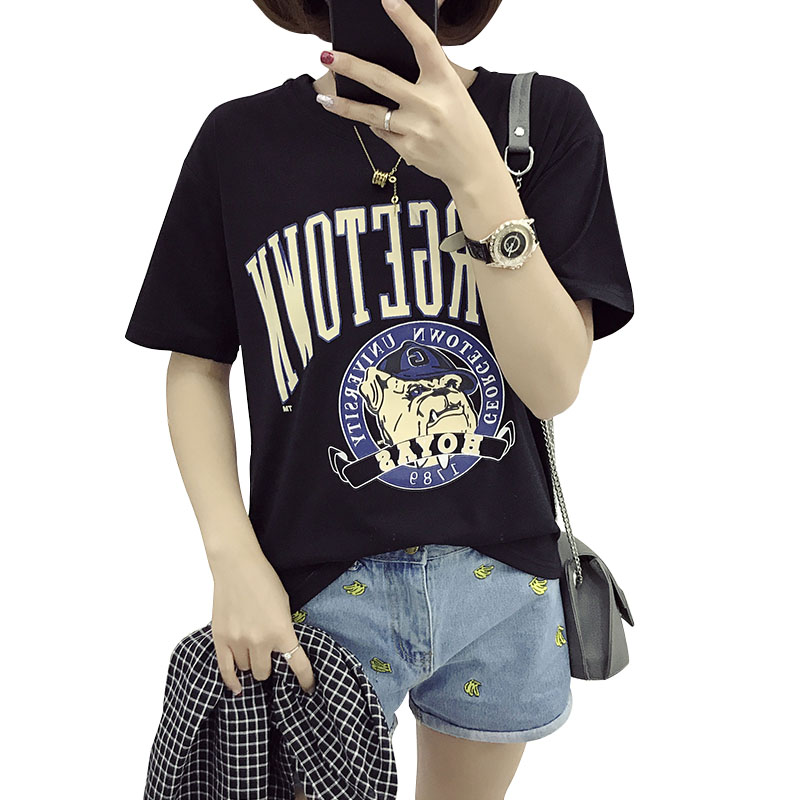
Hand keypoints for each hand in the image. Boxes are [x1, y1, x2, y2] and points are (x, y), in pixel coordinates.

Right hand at [210, 552, 315, 696]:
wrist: (237, 565)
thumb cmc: (264, 580)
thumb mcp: (285, 604)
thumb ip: (283, 628)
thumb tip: (281, 648)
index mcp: (281, 631)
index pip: (297, 664)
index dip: (305, 680)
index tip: (308, 688)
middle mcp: (260, 641)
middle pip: (264, 672)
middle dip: (268, 667)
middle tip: (267, 657)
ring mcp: (237, 641)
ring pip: (245, 670)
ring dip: (250, 664)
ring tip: (251, 652)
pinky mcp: (220, 638)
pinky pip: (225, 669)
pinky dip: (232, 680)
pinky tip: (237, 687)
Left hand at [317, 0, 500, 189]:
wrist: (474, 167)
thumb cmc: (463, 124)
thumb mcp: (454, 92)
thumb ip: (427, 77)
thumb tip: (386, 66)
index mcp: (446, 82)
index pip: (424, 44)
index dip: (407, 20)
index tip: (388, 0)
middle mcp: (431, 104)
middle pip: (382, 80)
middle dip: (351, 67)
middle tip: (327, 55)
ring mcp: (417, 129)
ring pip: (371, 113)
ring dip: (345, 106)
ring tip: (324, 99)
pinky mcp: (408, 149)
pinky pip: (382, 132)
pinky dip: (379, 126)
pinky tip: (380, 123)